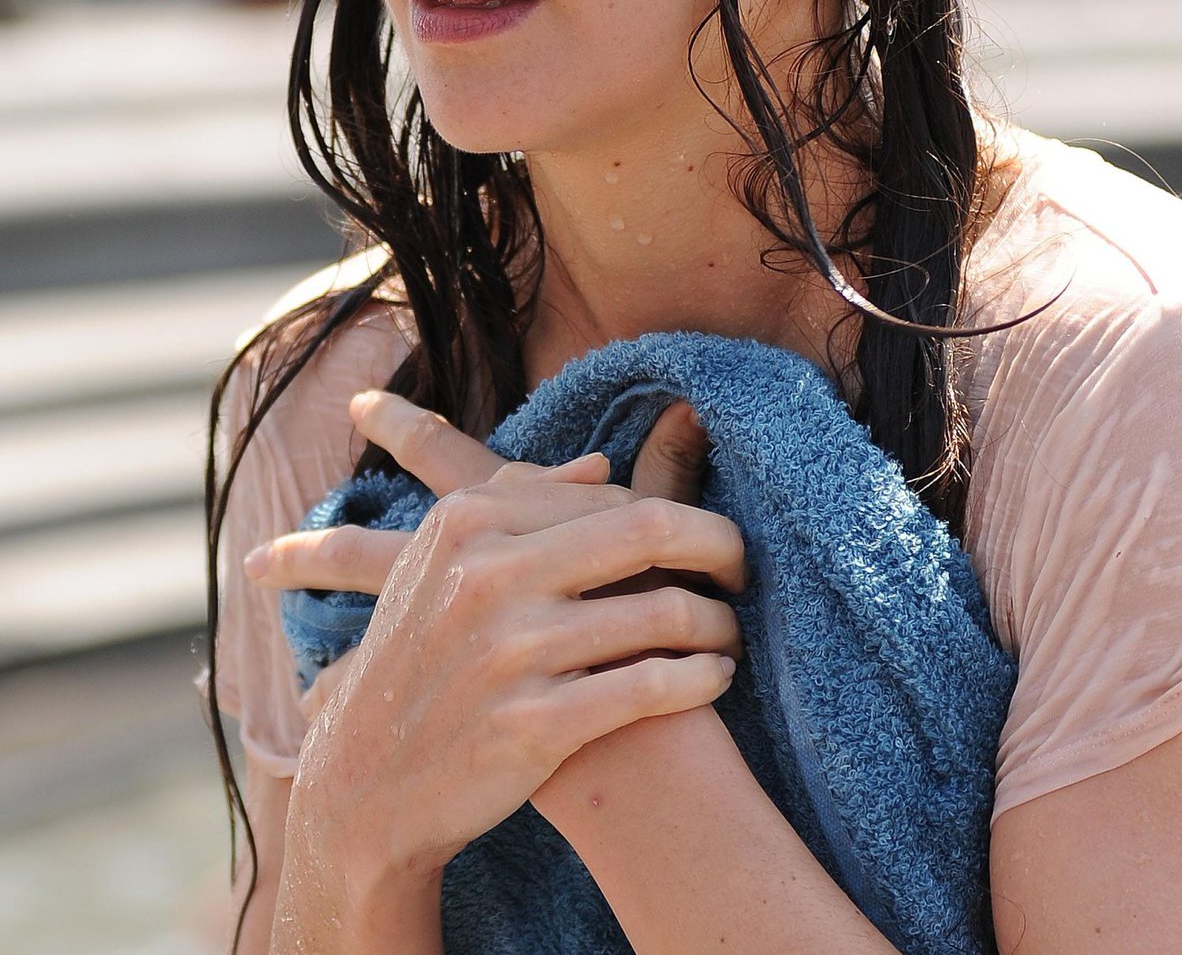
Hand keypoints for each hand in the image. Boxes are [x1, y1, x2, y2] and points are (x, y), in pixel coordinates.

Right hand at [249, 391, 742, 882]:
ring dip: (718, 622)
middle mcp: (488, 575)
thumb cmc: (419, 657)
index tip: (705, 537)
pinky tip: (714, 678)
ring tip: (730, 634)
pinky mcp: (535, 725)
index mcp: (467, 520)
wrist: (365, 786)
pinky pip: (652, 686)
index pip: (612, 494)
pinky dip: (701, 678)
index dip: (673, 513)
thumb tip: (603, 464)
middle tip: (746, 568)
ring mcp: (511, 651)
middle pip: (651, 530)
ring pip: (662, 613)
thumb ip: (518, 499)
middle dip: (720, 546)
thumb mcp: (441, 560)